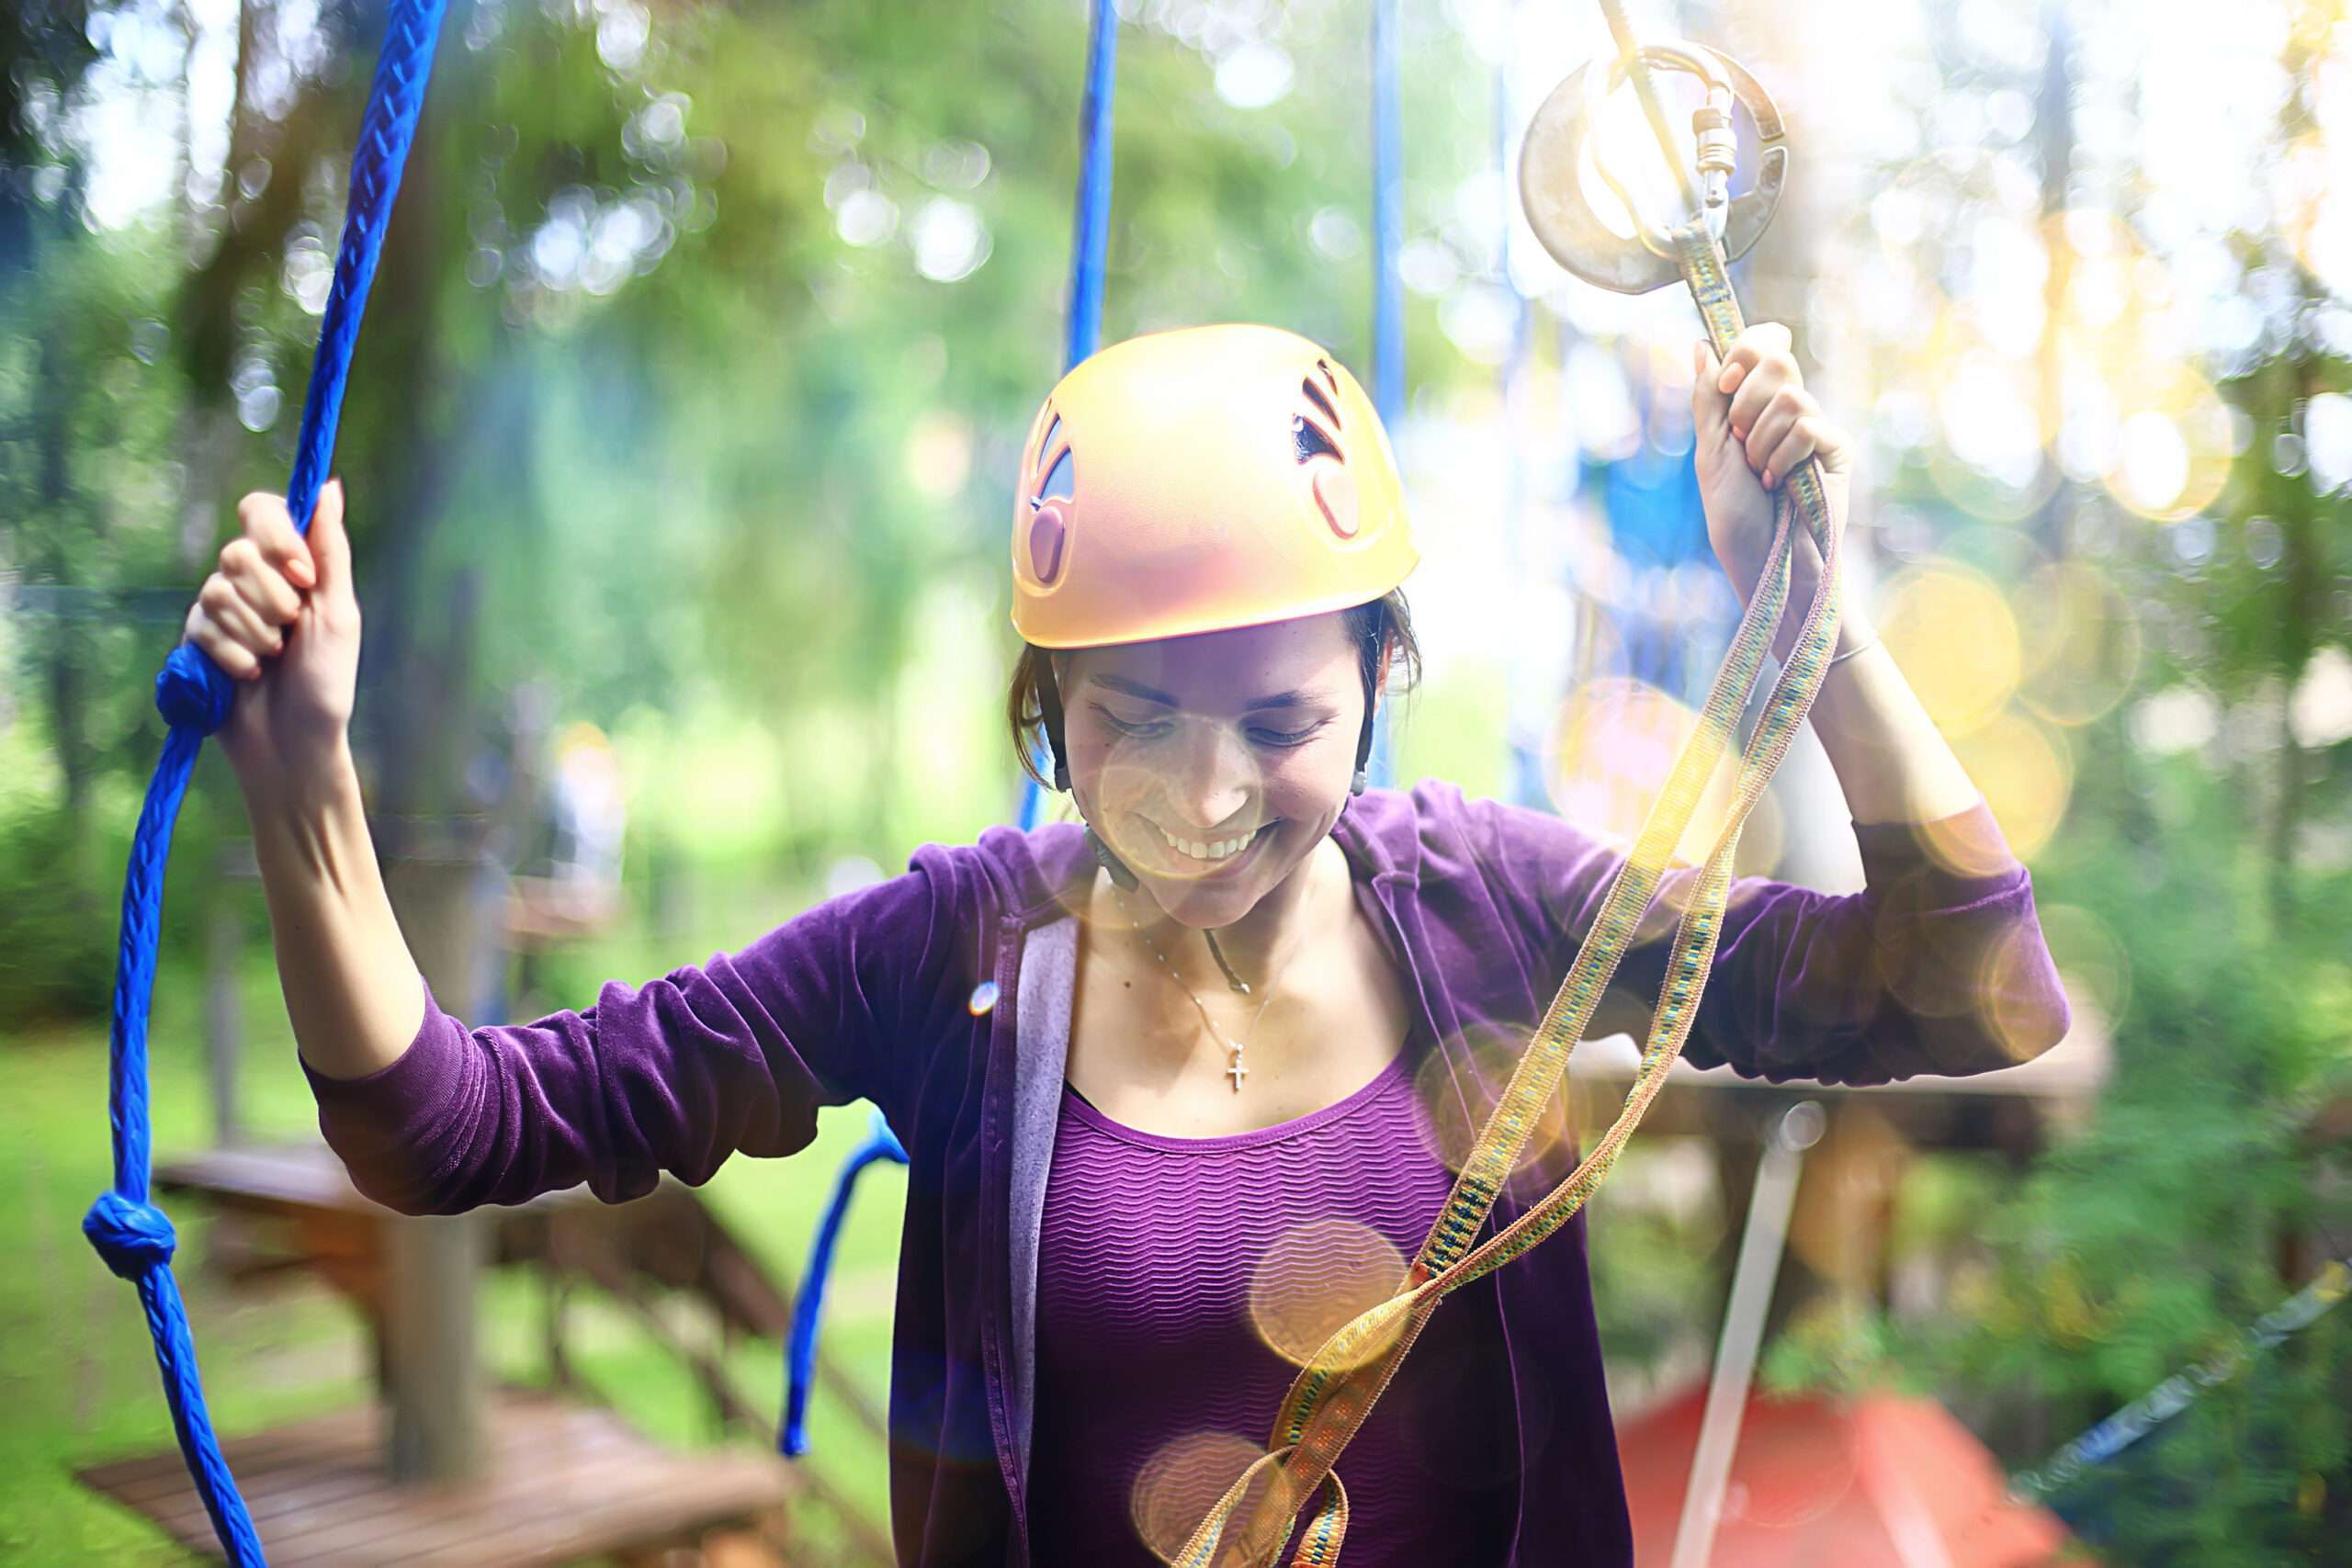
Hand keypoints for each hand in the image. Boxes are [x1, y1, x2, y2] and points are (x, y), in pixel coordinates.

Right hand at [182, 480, 361, 788]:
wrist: (294, 743)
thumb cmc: (326, 681)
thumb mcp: (339, 613)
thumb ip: (330, 549)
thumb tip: (328, 485)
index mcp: (291, 566)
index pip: (261, 511)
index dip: (276, 537)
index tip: (303, 575)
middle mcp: (252, 579)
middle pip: (236, 552)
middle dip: (270, 598)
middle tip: (290, 631)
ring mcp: (220, 608)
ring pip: (216, 591)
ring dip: (254, 632)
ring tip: (272, 659)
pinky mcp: (197, 639)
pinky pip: (200, 627)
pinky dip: (232, 655)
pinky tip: (248, 676)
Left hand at [1690, 323, 1866, 660]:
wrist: (1765, 561)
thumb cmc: (1735, 516)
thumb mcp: (1711, 452)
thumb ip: (1708, 398)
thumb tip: (1700, 345)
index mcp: (1755, 405)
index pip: (1763, 345)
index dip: (1746, 349)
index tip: (1728, 383)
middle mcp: (1788, 410)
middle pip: (1777, 359)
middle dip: (1746, 403)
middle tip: (1741, 443)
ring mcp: (1815, 427)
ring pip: (1789, 396)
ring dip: (1761, 441)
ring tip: (1761, 475)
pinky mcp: (1837, 449)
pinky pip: (1808, 426)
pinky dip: (1784, 456)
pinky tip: (1780, 484)